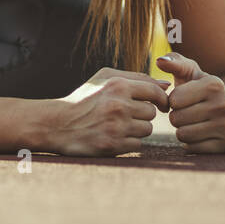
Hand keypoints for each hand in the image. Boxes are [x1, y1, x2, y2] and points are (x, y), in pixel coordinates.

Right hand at [48, 67, 170, 155]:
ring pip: (146, 129)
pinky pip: (137, 144)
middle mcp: (119, 105)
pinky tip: (114, 136)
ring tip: (119, 125)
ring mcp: (116, 127)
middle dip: (142, 114)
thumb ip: (136, 77)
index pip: (155, 92)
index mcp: (118, 85)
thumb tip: (166, 85)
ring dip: (137, 129)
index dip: (160, 99)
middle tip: (127, 115)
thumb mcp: (105, 78)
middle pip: (151, 112)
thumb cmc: (84, 98)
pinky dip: (129, 142)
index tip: (159, 104)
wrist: (58, 124)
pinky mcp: (112, 145)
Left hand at [155, 52, 224, 153]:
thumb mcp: (191, 72)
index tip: (185, 99)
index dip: (173, 101)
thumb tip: (160, 61)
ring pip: (183, 135)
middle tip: (188, 112)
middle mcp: (224, 105)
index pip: (174, 100)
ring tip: (193, 123)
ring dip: (182, 130)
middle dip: (177, 116)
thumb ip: (175, 63)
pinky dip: (192, 143)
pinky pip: (192, 148)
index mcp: (214, 85)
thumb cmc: (202, 90)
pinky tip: (201, 134)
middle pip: (176, 119)